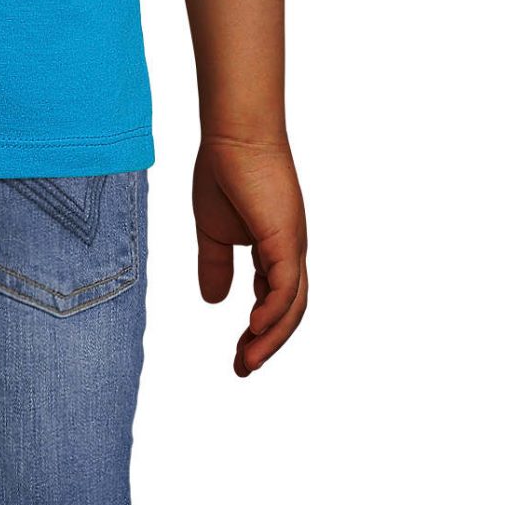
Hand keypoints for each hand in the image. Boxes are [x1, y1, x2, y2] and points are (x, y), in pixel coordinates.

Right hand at [193, 134, 307, 375]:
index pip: (274, 299)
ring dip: (271, 338)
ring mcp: (292, 245)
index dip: (258, 330)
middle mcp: (290, 251)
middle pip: (289, 310)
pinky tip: (255, 329)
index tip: (239, 356)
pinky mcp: (287, 239)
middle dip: (267, 344)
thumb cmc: (224, 171)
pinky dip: (274, 313)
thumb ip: (216, 265)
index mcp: (274, 248)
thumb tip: (216, 303)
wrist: (233, 135)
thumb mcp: (212, 229)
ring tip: (247, 361)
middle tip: (243, 369)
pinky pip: (286, 287)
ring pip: (292, 305)